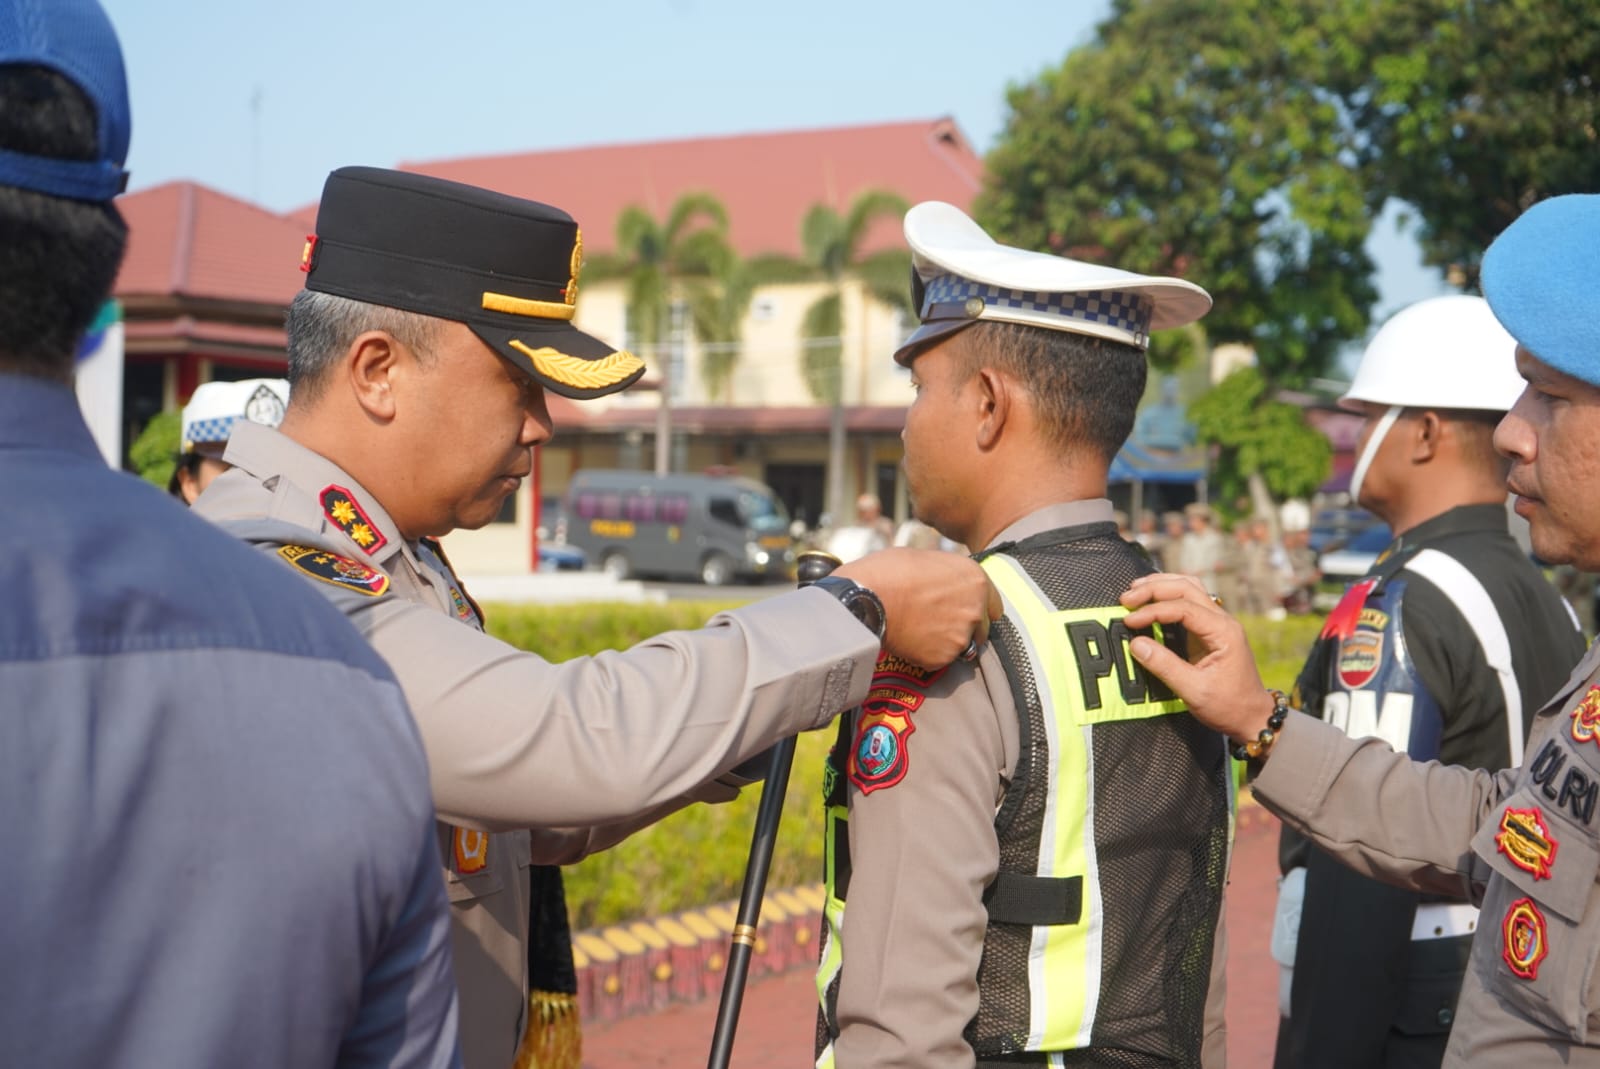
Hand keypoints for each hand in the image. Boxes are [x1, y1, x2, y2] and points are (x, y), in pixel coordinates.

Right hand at [836, 549, 1001, 668]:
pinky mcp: (943, 658)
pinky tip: (910, 641)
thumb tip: (943, 582)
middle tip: (938, 624)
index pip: (994, 605)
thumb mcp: (926, 559)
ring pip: (961, 647)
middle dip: (965, 629)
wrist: (867, 598)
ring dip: (946, 643)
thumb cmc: (889, 572)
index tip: (963, 612)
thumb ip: (946, 575)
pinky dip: (927, 655)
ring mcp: (961, 636)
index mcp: (976, 579)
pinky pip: (939, 661)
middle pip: (982, 629)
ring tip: (920, 632)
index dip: (978, 608)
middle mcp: (976, 609)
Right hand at [1120, 572, 1274, 742]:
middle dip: (1154, 589)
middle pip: (1186, 588)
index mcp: (1223, 632)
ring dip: (1162, 586)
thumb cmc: (1228, 706)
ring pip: (1189, 588)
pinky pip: (1189, 602)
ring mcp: (1218, 623)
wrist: (1252, 717)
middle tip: (1126, 598)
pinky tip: (1151, 599)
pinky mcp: (1210, 630)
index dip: (1153, 610)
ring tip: (1135, 590)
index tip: (1129, 620)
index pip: (1183, 608)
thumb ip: (1164, 666)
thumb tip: (1135, 644)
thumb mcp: (1194, 691)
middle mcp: (1223, 621)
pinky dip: (1168, 596)